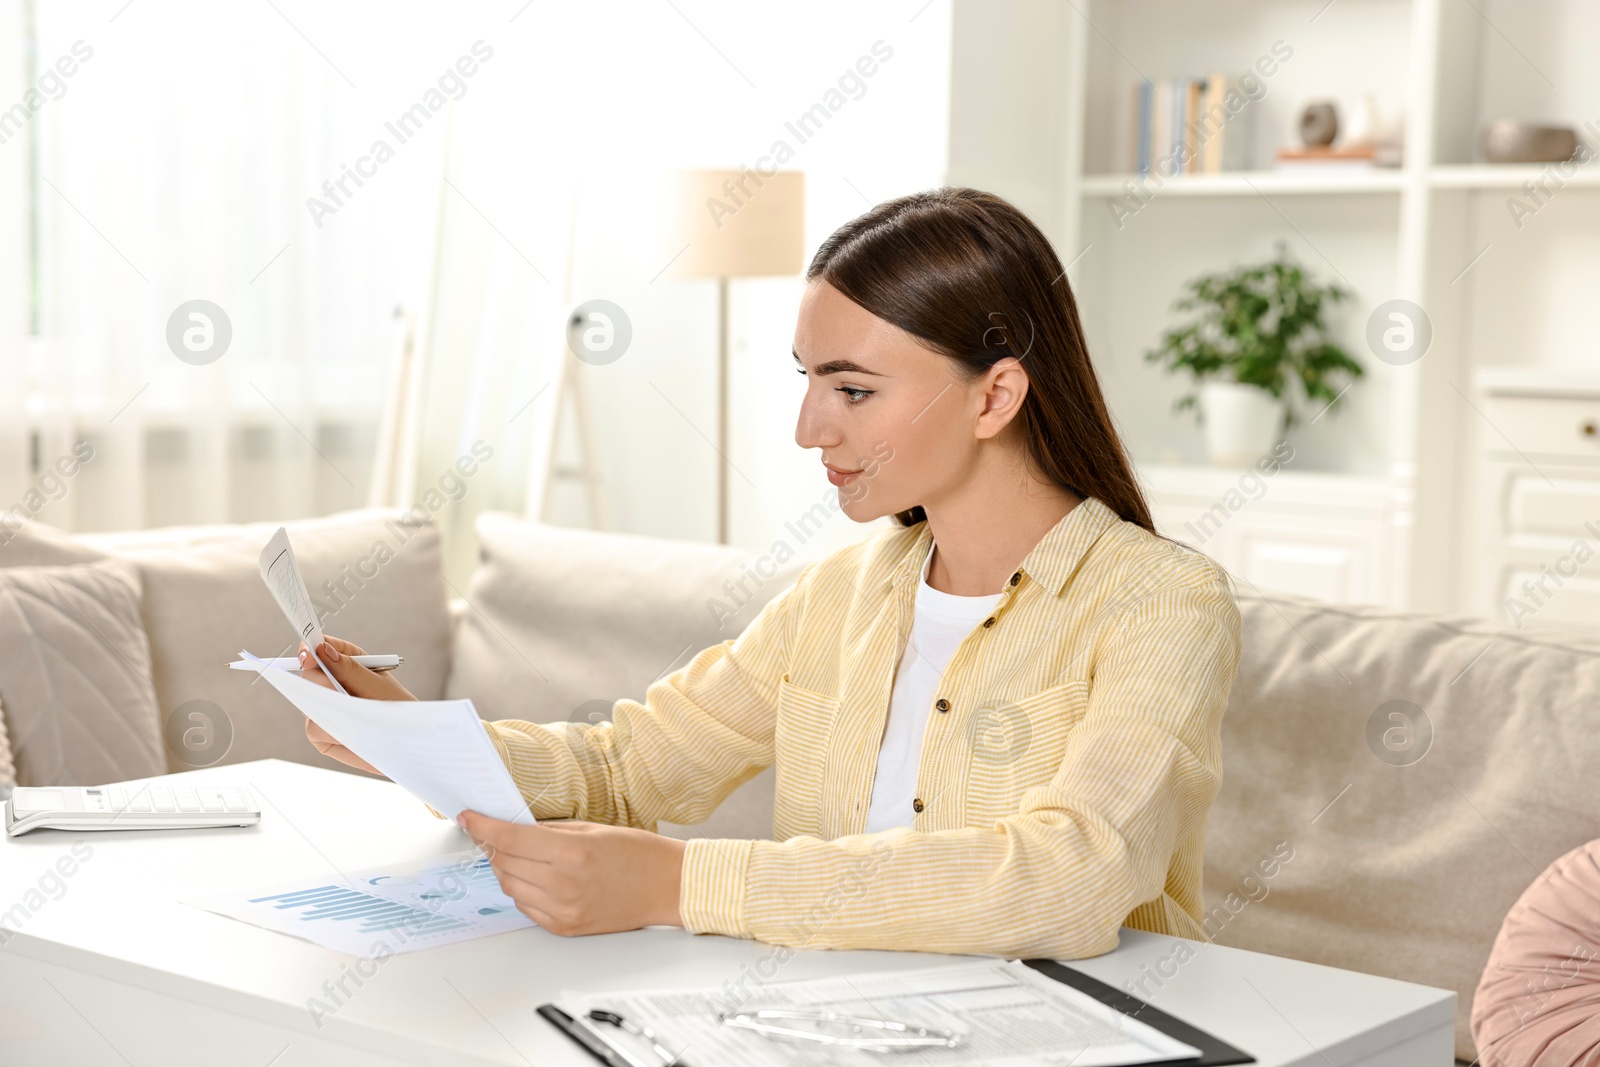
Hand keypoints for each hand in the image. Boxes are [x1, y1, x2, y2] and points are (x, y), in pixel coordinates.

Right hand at [300, 636, 415, 775]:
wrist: (407, 738)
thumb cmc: (397, 706)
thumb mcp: (377, 684)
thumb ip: (349, 668)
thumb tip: (323, 649)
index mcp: (347, 662)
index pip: (320, 647)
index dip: (310, 648)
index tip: (310, 654)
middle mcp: (331, 683)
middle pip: (308, 676)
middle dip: (317, 681)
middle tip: (332, 687)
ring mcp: (323, 708)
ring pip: (307, 704)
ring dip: (324, 708)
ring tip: (349, 712)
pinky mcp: (323, 732)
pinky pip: (314, 729)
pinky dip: (330, 731)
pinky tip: (349, 733)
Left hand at [458, 812, 685, 935]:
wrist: (667, 887)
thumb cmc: (638, 854)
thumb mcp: (592, 829)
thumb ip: (549, 831)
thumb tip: (513, 830)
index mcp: (572, 853)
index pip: (510, 839)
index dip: (483, 826)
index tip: (468, 817)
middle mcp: (563, 884)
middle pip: (504, 863)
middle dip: (494, 846)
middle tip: (494, 833)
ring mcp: (563, 910)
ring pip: (510, 887)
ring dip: (508, 869)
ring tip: (523, 856)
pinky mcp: (565, 928)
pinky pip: (526, 907)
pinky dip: (523, 890)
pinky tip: (538, 878)